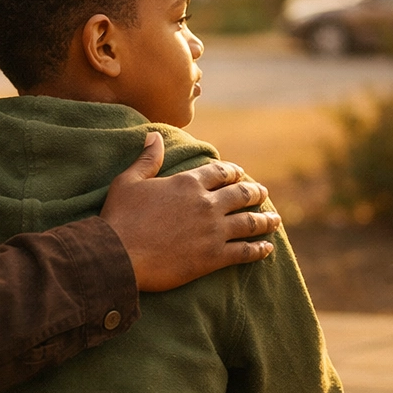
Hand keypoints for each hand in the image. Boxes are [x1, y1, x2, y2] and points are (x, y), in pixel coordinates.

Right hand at [100, 132, 280, 291]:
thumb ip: (147, 159)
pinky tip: (267, 248)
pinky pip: (245, 252)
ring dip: (265, 220)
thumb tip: (154, 135)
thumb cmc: (119, 216)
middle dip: (255, 193)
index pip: (220, 172)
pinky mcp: (213, 257)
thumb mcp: (128, 181)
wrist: (117, 254)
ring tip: (275, 219)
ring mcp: (213, 231)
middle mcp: (206, 204)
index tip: (239, 174)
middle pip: (241, 194)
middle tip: (263, 194)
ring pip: (250, 222)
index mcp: (187, 183)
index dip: (232, 172)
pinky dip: (259, 249)